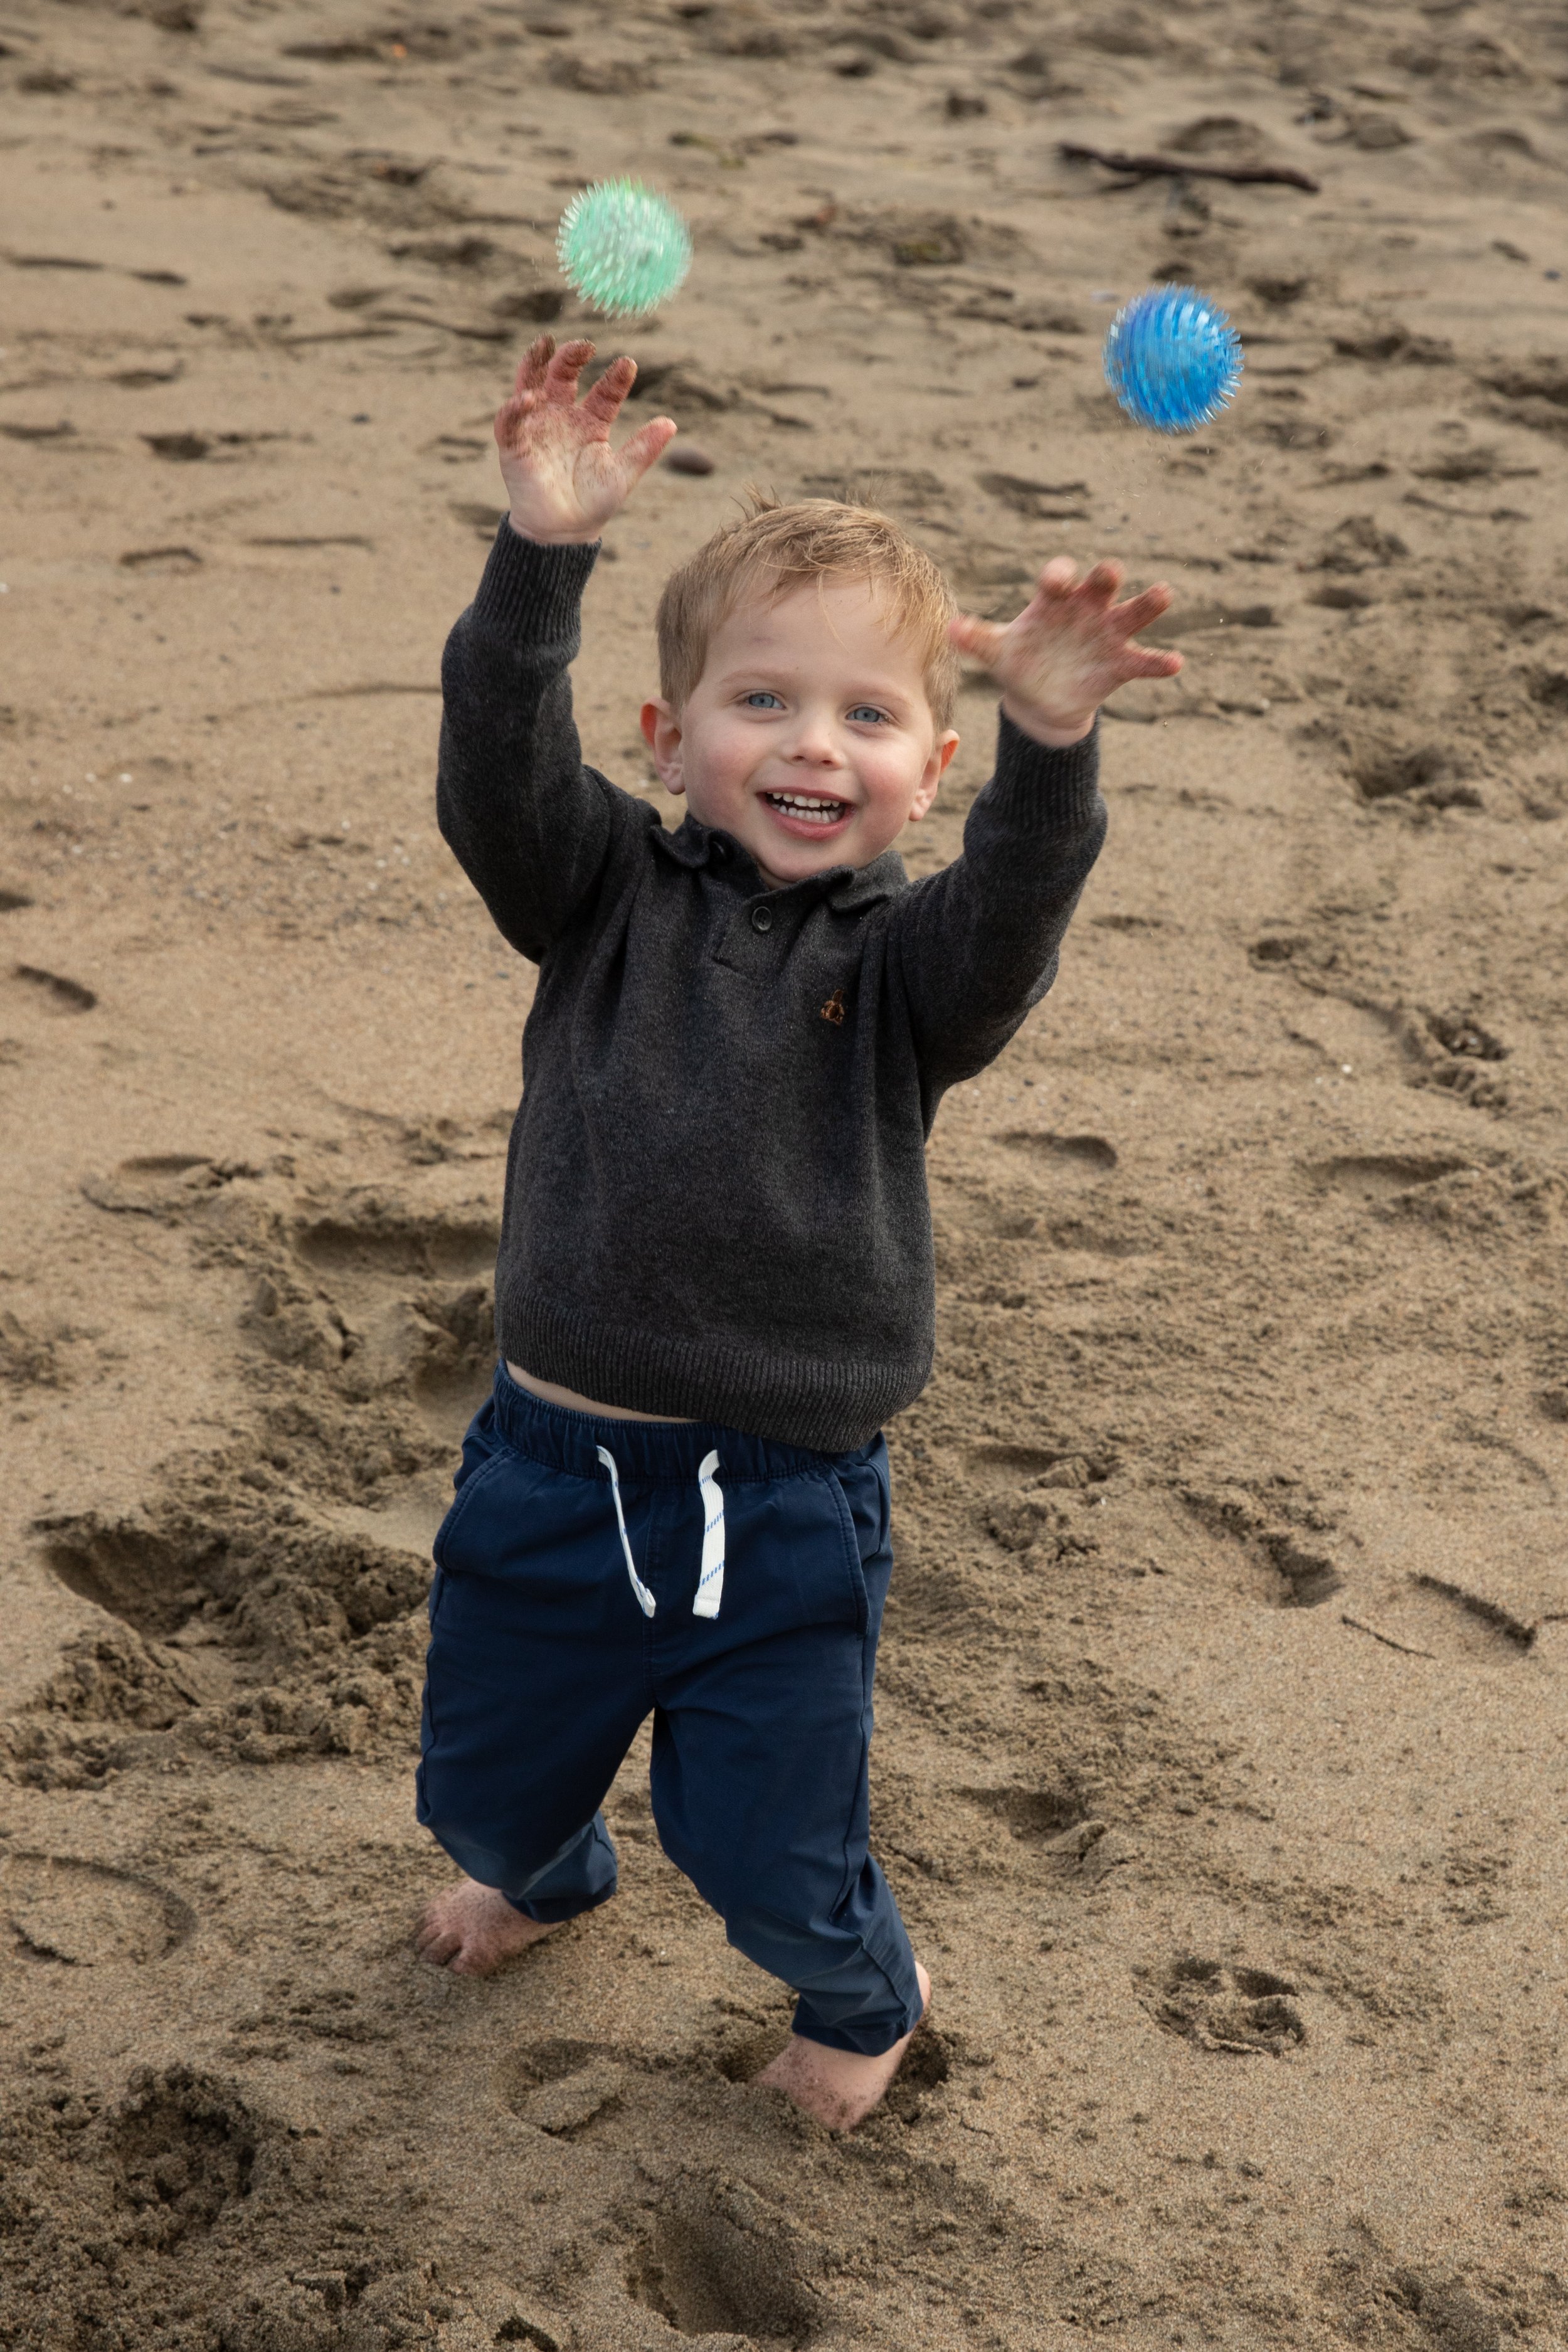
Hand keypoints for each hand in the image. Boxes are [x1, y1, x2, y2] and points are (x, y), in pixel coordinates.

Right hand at [494, 335, 677, 544]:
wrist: (563, 532)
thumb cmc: (593, 502)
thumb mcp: (622, 474)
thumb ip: (644, 448)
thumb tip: (671, 422)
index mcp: (592, 421)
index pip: (605, 391)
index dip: (616, 377)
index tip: (628, 365)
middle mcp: (563, 416)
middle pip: (564, 375)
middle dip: (572, 356)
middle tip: (585, 345)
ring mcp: (538, 426)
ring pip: (532, 384)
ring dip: (535, 363)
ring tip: (545, 344)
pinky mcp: (515, 443)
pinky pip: (511, 420)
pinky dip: (516, 407)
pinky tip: (529, 398)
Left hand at [949, 557, 1181, 745]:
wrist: (1040, 699)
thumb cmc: (1020, 662)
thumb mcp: (997, 652)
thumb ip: (978, 640)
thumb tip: (950, 630)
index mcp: (1055, 601)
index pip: (1058, 578)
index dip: (1058, 576)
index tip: (1056, 581)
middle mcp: (1086, 610)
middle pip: (1100, 585)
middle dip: (1105, 577)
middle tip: (1110, 572)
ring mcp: (1107, 635)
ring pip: (1132, 613)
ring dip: (1148, 604)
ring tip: (1163, 594)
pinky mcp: (1121, 664)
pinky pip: (1143, 661)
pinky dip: (1158, 662)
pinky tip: (1174, 663)